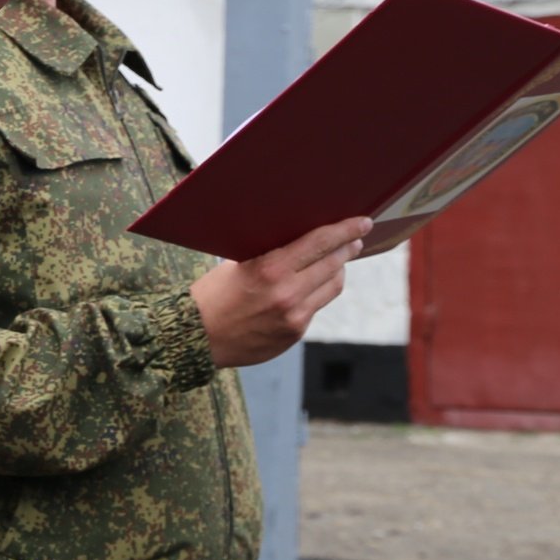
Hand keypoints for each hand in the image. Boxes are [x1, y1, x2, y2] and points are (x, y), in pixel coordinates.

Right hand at [191, 217, 370, 367]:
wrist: (196, 336)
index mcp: (270, 269)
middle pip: (334, 264)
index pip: (320, 243)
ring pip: (332, 286)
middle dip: (347, 249)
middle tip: (355, 240)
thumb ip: (272, 255)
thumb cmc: (213, 294)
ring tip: (335, 262)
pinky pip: (316, 307)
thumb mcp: (238, 265)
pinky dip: (315, 294)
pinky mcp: (295, 334)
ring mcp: (294, 317)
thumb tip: (304, 240)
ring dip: (336, 271)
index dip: (346, 230)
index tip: (363, 222)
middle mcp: (287, 293)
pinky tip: (308, 288)